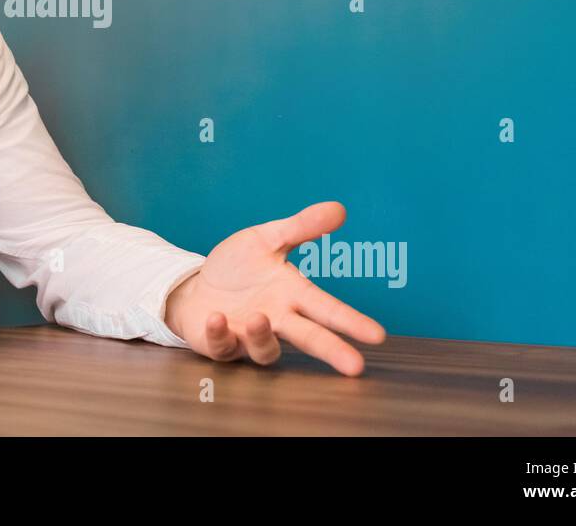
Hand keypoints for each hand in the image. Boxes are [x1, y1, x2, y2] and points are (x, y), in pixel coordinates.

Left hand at [164, 201, 385, 375]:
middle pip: (309, 338)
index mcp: (291, 294)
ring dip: (262, 336)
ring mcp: (248, 336)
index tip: (377, 335)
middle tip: (355, 366)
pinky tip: (216, 317)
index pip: (327, 309)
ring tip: (258, 318)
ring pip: (265, 349)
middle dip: (331, 350)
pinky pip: (222, 345)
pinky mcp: (219, 343)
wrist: (197, 286)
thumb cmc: (238, 268)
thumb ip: (301, 227)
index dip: (351, 322)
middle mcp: (277, 319)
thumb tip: (339, 208)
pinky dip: (219, 333)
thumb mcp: (267, 240)